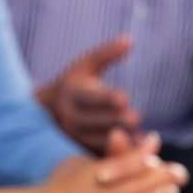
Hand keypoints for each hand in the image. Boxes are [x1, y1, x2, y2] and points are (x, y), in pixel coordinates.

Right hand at [36, 36, 139, 152]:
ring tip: (144, 136)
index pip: (90, 96)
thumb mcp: (86, 65)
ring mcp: (75, 135)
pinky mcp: (82, 148)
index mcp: (72, 92)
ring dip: (122, 137)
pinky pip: (102, 153)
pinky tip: (141, 149)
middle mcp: (71, 116)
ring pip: (100, 139)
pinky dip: (121, 152)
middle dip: (117, 118)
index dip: (106, 98)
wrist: (48, 110)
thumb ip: (107, 54)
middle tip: (136, 117)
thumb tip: (130, 40)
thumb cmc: (75, 82)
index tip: (124, 98)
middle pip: (96, 120)